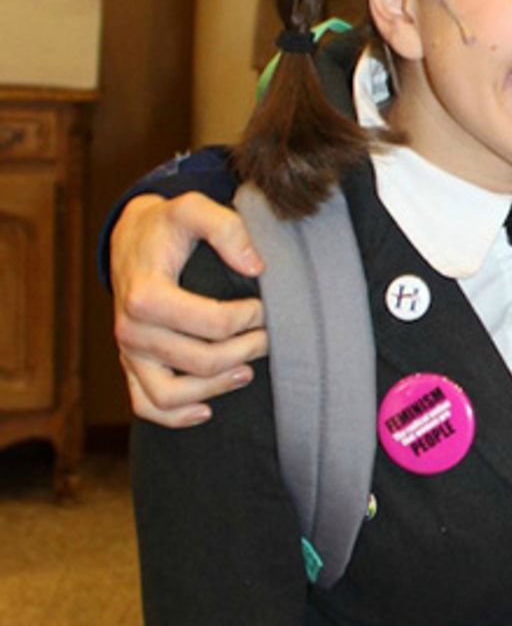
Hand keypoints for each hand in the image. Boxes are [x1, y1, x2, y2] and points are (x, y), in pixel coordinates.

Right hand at [113, 192, 266, 424]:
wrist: (132, 240)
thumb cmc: (167, 226)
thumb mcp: (193, 209)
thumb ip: (226, 228)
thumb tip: (255, 267)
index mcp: (146, 295)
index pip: (215, 324)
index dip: (251, 319)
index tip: (265, 306)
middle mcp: (131, 329)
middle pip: (202, 361)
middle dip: (246, 350)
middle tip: (269, 336)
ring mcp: (128, 351)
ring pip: (171, 394)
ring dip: (216, 388)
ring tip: (247, 371)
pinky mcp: (130, 365)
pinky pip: (146, 405)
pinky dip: (176, 416)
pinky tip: (207, 408)